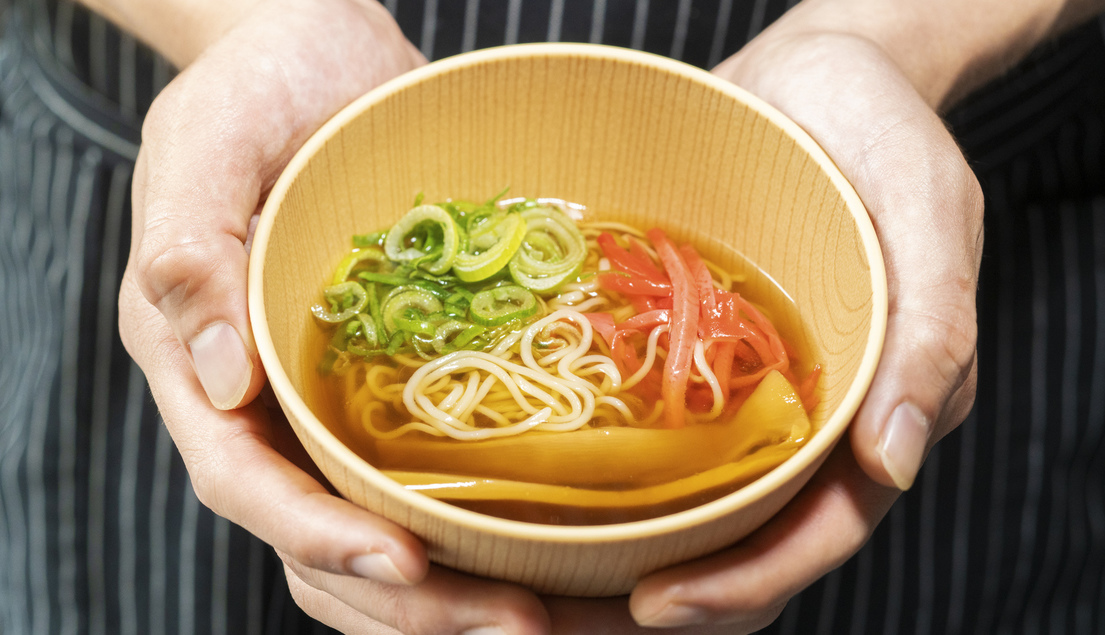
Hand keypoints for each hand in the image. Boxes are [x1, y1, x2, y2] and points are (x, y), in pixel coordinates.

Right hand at [120, 1, 548, 631]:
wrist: (321, 64)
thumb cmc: (253, 90)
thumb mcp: (204, 145)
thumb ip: (188, 248)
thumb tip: (216, 376)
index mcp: (203, 367)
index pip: (246, 482)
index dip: (317, 533)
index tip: (403, 562)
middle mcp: (267, 407)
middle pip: (322, 539)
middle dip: (411, 601)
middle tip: (517, 624)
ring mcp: (333, 406)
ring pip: (378, 529)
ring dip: (454, 593)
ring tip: (551, 617)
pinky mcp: (394, 389)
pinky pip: (428, 481)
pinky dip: (479, 530)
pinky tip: (550, 551)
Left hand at [541, 21, 982, 633]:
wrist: (815, 79)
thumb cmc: (887, 138)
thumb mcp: (931, 222)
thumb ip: (929, 340)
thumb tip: (895, 462)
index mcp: (867, 412)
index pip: (815, 530)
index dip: (745, 582)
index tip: (657, 605)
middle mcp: (798, 417)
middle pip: (740, 538)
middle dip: (668, 593)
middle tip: (565, 616)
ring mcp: (737, 388)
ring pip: (685, 497)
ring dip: (619, 549)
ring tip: (537, 578)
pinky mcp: (685, 349)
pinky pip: (645, 421)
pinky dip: (601, 465)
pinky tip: (536, 478)